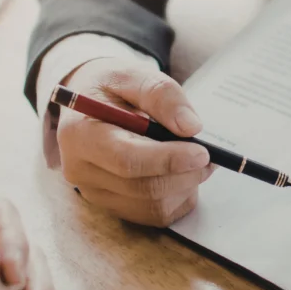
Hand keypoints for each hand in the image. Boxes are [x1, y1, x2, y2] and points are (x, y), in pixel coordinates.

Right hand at [58, 57, 213, 226]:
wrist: (88, 104)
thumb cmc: (111, 88)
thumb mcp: (132, 74)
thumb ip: (161, 94)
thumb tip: (191, 127)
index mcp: (80, 135)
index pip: (127, 159)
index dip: (168, 160)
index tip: (202, 152)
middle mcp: (81, 171)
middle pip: (142, 188)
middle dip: (184, 174)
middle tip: (210, 156)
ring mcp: (94, 193)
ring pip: (152, 206)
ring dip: (185, 186)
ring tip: (196, 160)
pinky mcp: (111, 206)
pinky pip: (154, 215)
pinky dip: (178, 197)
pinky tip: (182, 174)